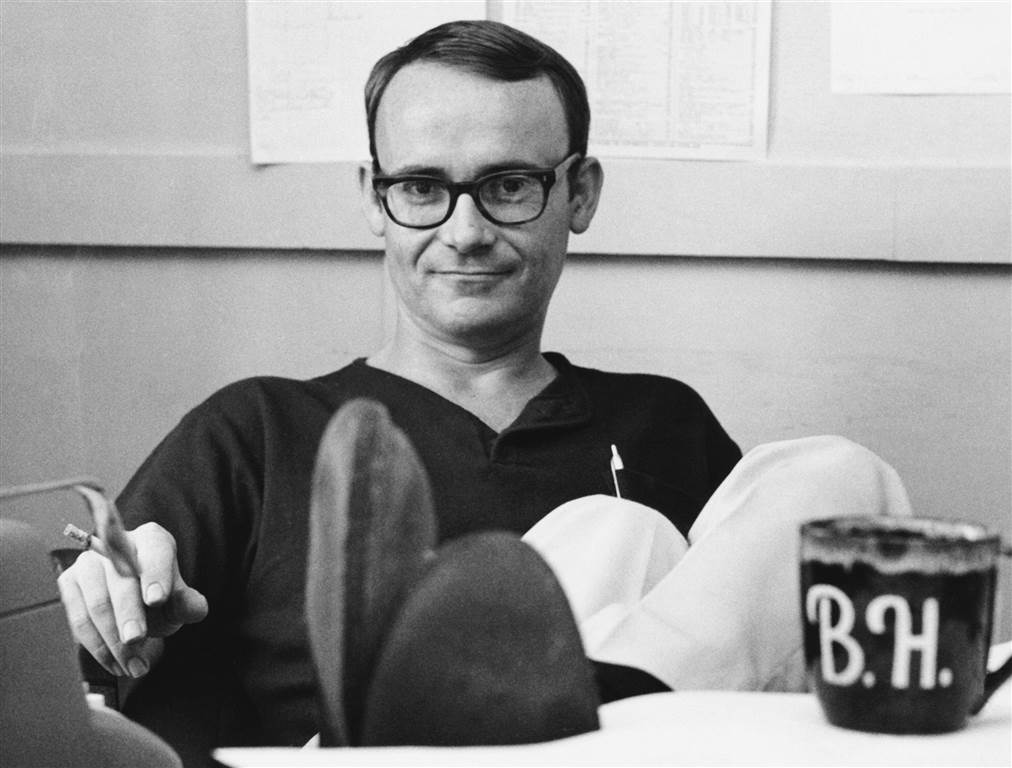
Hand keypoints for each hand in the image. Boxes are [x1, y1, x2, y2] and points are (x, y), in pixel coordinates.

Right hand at [57, 522, 207, 677]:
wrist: (131, 604)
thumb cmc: (158, 597)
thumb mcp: (179, 601)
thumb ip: (189, 604)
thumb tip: (195, 608)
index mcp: (152, 539)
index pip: (154, 552)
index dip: (156, 575)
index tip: (157, 600)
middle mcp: (116, 545)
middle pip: (122, 581)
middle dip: (129, 614)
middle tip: (136, 640)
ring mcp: (89, 563)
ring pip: (97, 604)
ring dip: (114, 640)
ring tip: (134, 666)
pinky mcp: (69, 583)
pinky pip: (79, 619)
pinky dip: (97, 647)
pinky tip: (116, 665)